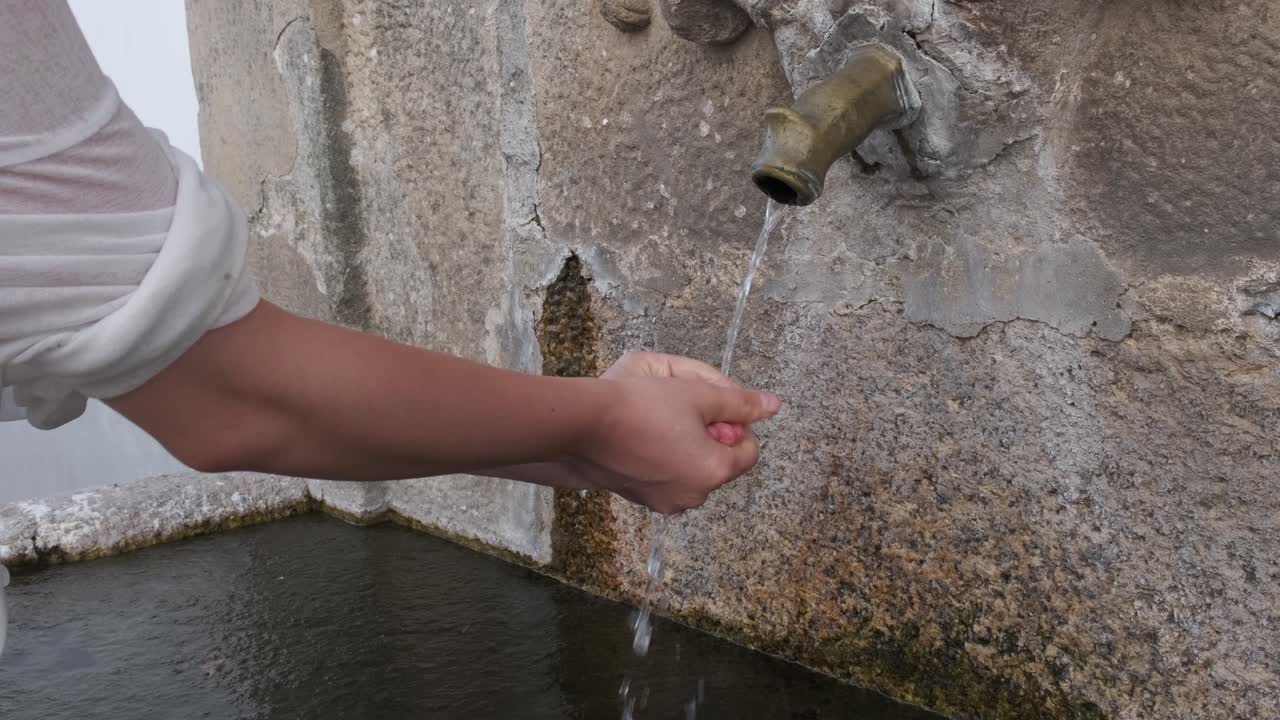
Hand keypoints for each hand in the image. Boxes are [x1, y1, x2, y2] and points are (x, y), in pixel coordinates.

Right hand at [575, 351, 780, 512]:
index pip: (749, 450)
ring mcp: (665, 502)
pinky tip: (643, 435)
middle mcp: (694, 495)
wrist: (582, 426)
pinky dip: (664, 458)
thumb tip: (773, 406)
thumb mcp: (697, 394)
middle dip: (711, 435)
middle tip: (684, 408)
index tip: (713, 406)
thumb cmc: (641, 406)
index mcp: (714, 471)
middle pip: (720, 462)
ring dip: (687, 446)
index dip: (737, 424)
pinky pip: (667, 477)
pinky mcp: (641, 499)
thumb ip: (740, 401)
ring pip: (693, 469)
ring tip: (660, 420)